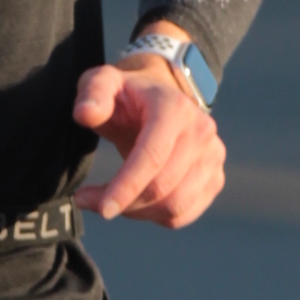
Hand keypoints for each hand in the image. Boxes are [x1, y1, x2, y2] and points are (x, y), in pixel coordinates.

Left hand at [72, 57, 225, 227]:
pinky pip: (184, 213)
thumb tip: (85, 113)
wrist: (160, 100)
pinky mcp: (215, 178)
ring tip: (113, 201)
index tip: (99, 207)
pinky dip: (155, 216)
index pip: (152, 157)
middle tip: (94, 202)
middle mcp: (201, 131)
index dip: (126, 187)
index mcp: (174, 108)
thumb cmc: (127, 96)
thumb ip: (92, 94)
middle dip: (125, 203)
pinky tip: (136, 203)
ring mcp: (213, 156)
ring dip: (139, 212)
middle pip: (163, 186)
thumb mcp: (104, 83)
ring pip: (175, 205)